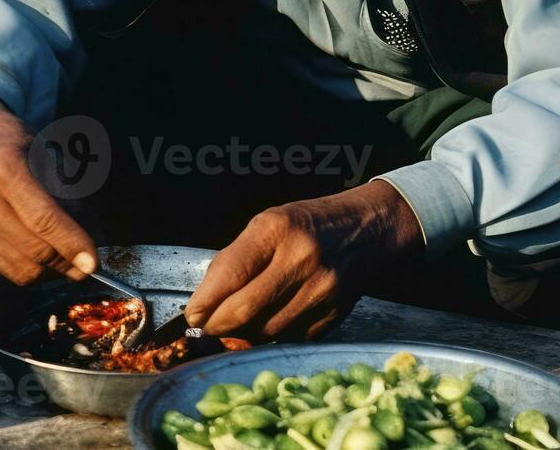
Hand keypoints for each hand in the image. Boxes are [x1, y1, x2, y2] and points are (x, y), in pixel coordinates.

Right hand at [0, 91, 97, 284]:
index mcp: (6, 169)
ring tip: (69, 262)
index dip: (70, 244)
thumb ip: (69, 194)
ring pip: (23, 267)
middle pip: (34, 248)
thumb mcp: (49, 156)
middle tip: (89, 265)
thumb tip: (92, 237)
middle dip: (67, 263)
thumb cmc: (20, 145)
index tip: (92, 263)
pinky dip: (35, 272)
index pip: (43, 219)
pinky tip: (48, 261)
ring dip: (53, 271)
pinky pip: (10, 270)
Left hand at [184, 181, 422, 340]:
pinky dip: (271, 336)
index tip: (191, 314)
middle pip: (243, 310)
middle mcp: (301, 258)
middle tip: (206, 327)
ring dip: (242, 334)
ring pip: (265, 331)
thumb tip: (205, 300)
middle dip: (216, 325)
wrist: (368, 228)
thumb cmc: (308, 223)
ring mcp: (322, 289)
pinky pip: (290, 337)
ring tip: (235, 324)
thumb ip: (237, 258)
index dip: (203, 302)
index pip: (229, 274)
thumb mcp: (268, 223)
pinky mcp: (335, 314)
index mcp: (277, 229)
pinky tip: (266, 323)